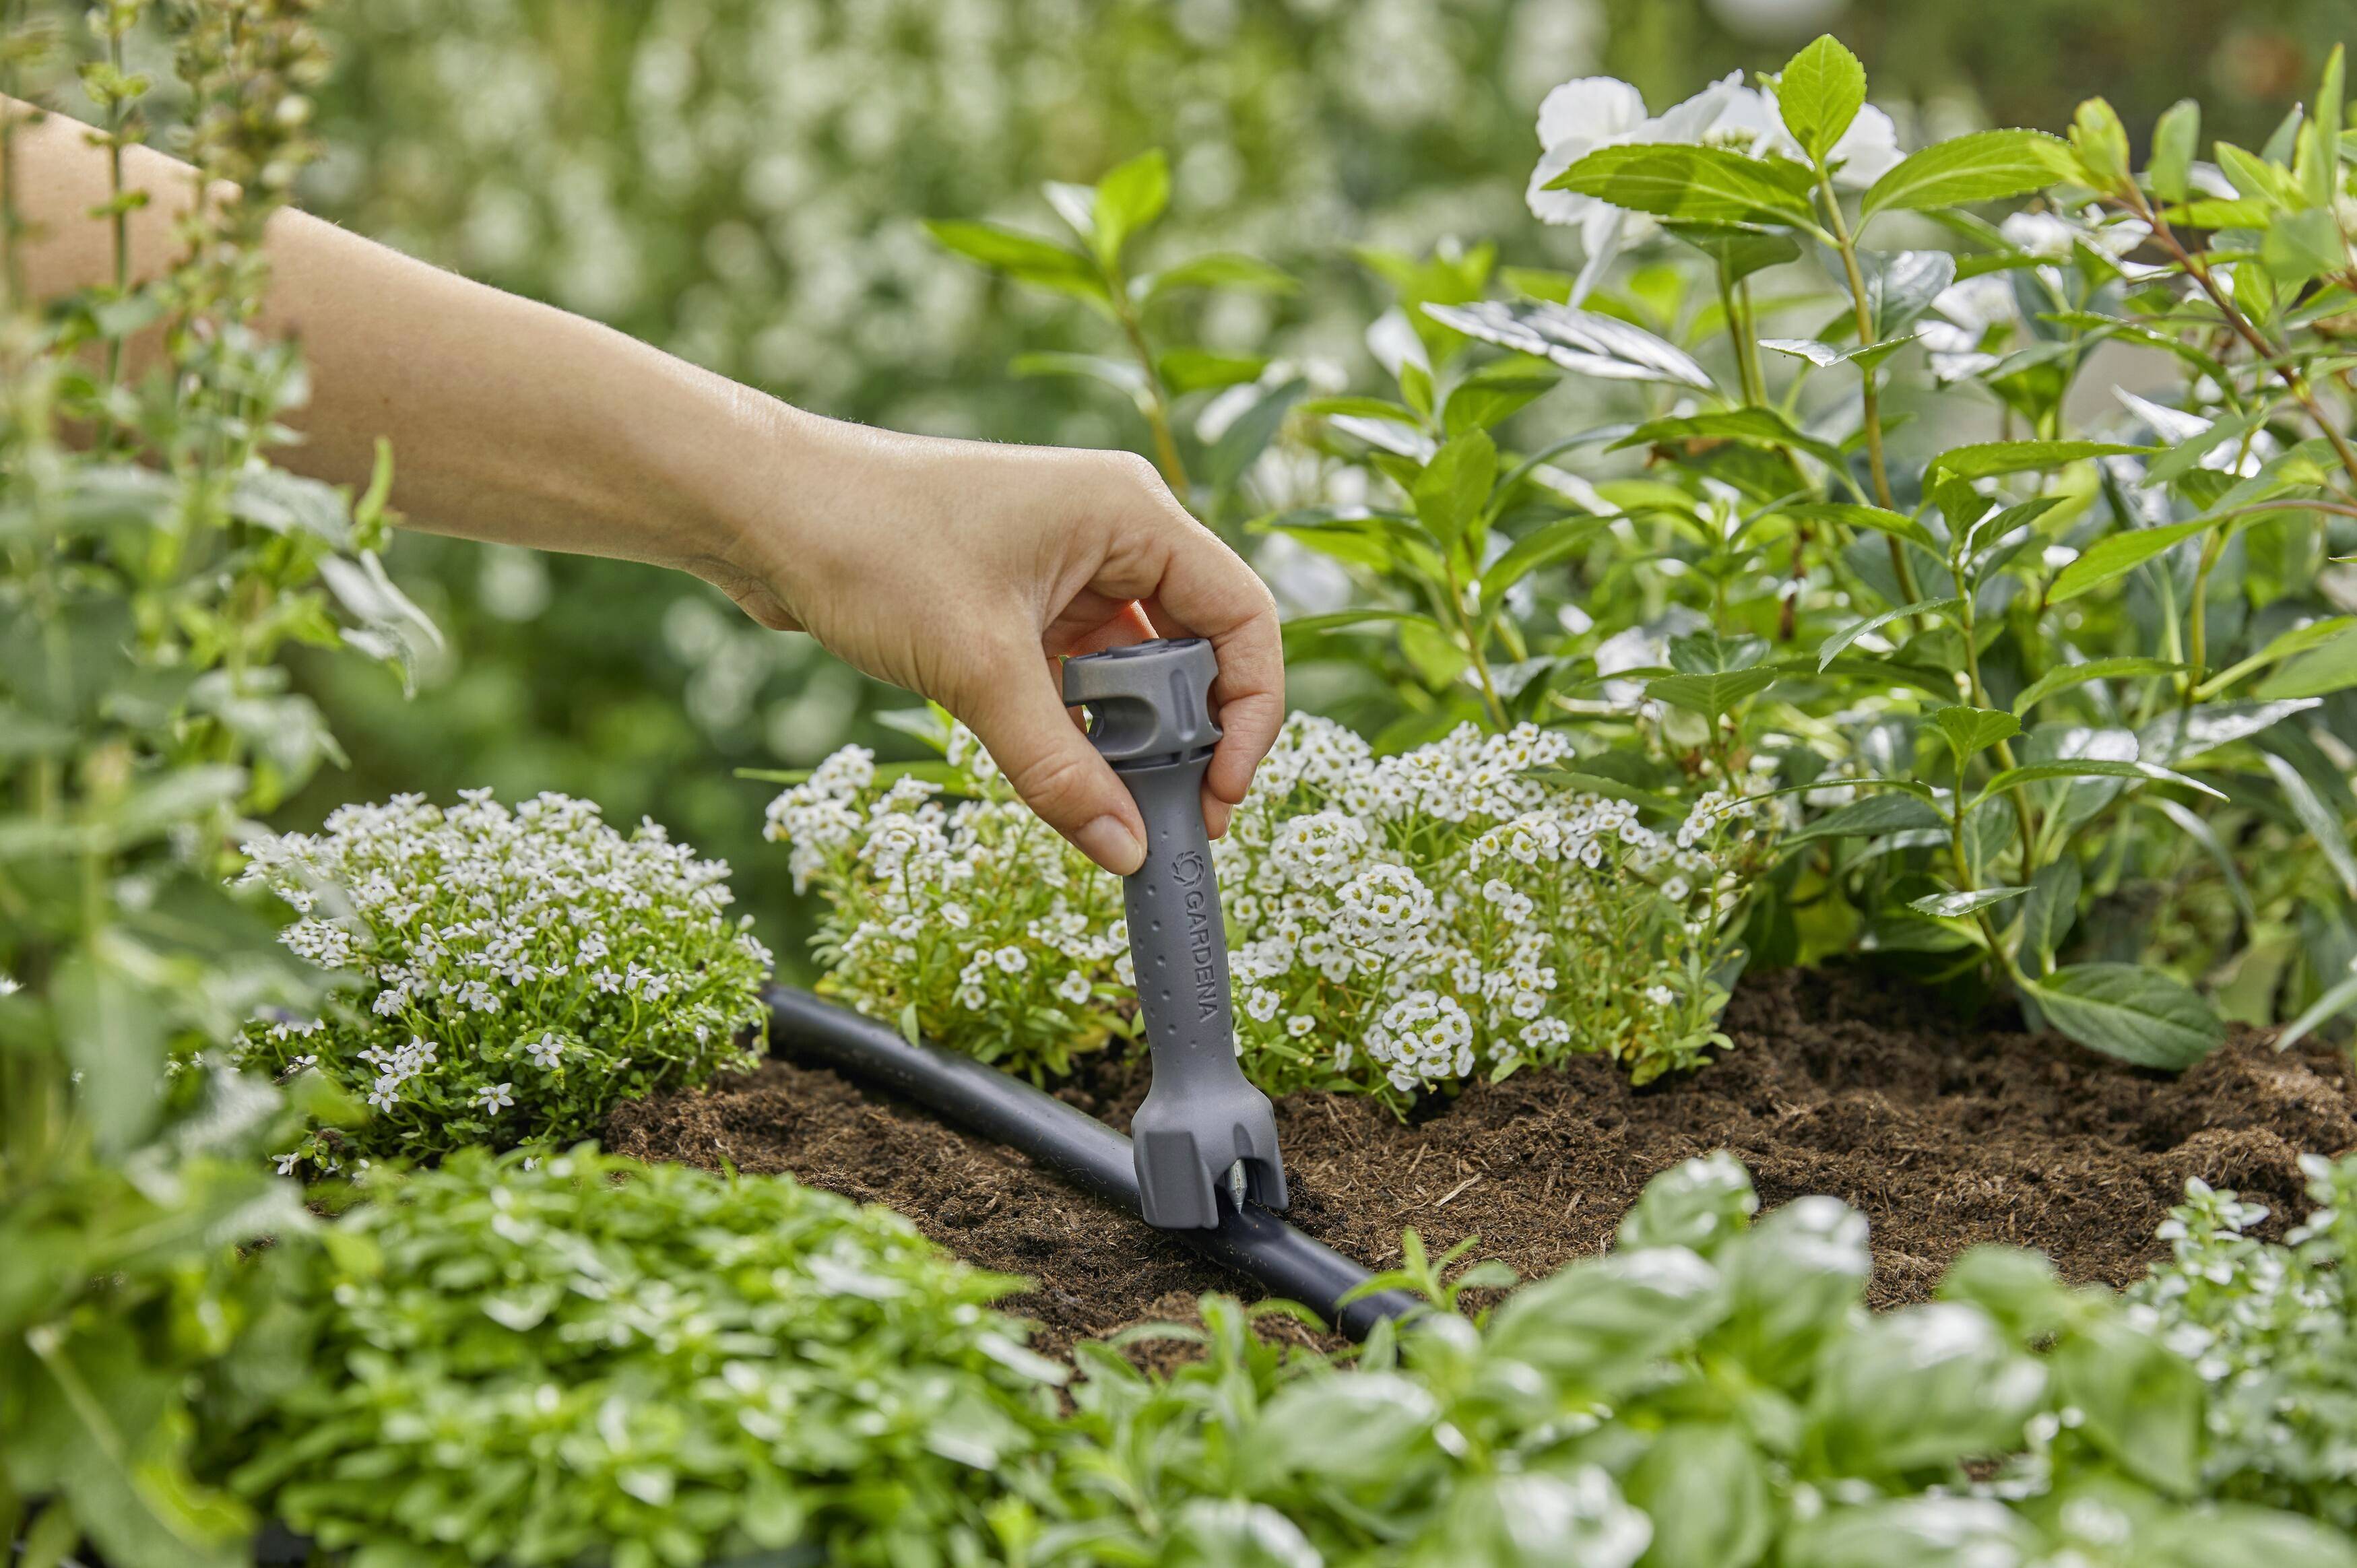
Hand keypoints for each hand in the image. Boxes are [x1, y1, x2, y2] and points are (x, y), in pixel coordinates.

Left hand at [702, 418, 1281, 875]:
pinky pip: (1080, 678)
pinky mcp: (1019, 602)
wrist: (756, 511)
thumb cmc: (868, 545)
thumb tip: (1123, 851)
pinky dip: (1081, 730)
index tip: (1221, 793)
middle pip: (1195, 651)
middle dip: (1188, 739)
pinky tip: (1067, 780)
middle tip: (1166, 821)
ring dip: (1130, 741)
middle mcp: (1112, 532)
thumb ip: (1058, 767)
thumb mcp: (977, 668)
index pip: (1242, 617)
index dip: (1250, 712)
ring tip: (1114, 810)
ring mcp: (1065, 567)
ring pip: (1135, 673)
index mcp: (1131, 513)